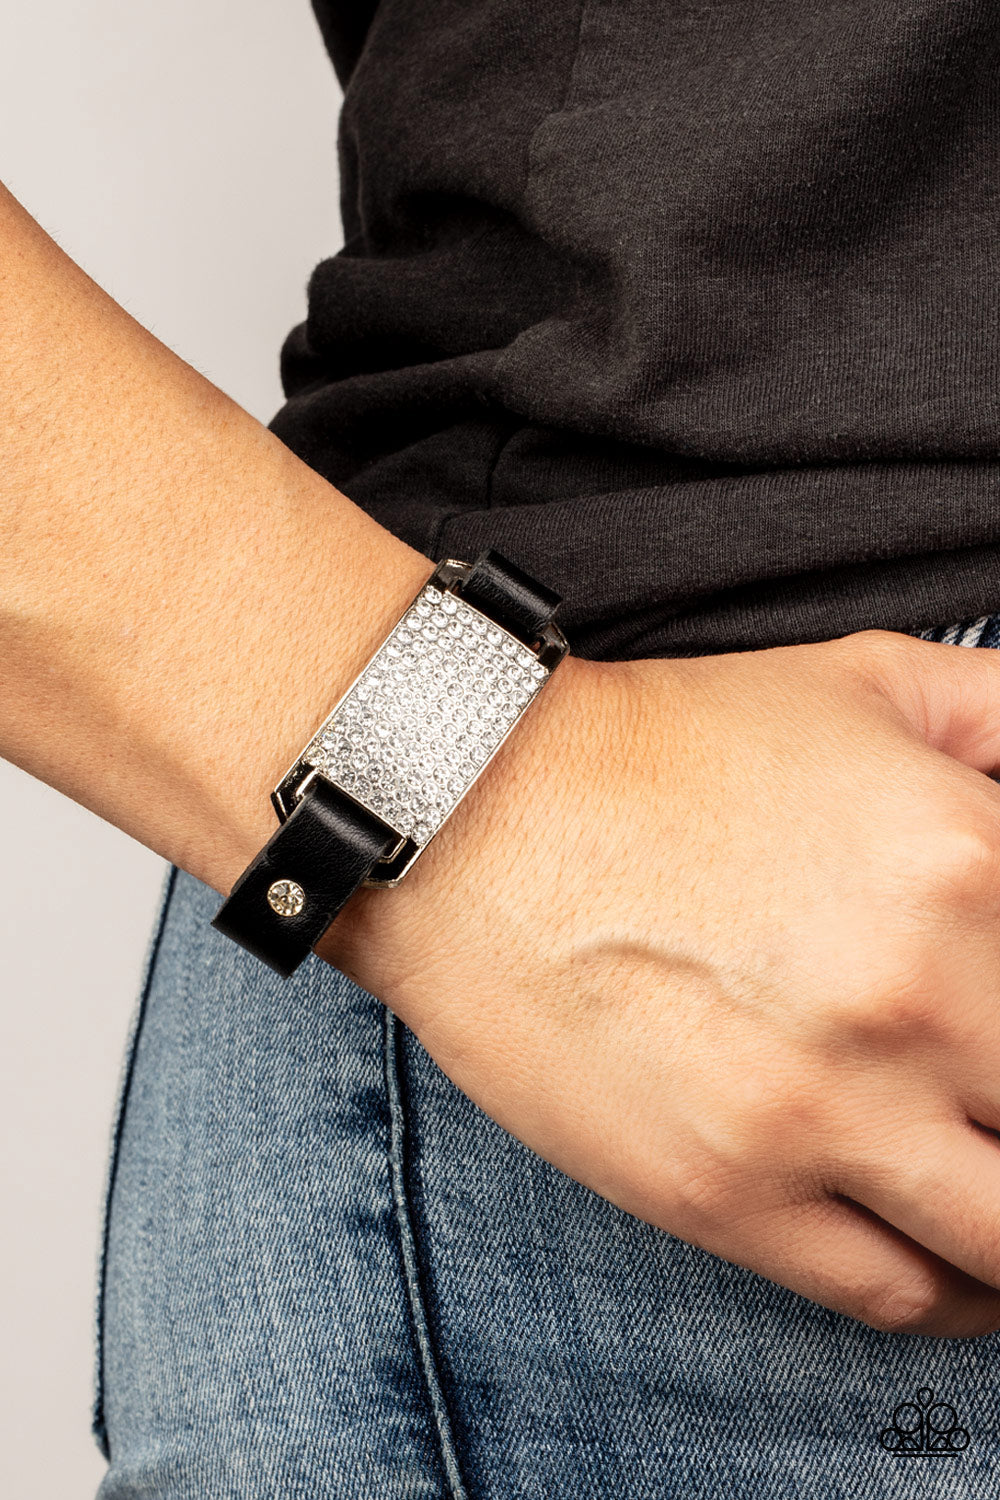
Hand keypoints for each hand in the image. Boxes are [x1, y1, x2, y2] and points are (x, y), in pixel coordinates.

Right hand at [324, 629, 999, 1337]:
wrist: (474, 808)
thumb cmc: (664, 745)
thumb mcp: (873, 679)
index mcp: (967, 866)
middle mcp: (912, 1002)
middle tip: (996, 1090)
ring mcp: (820, 1111)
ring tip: (998, 1182)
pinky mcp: (729, 1192)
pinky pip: (901, 1293)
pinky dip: (964, 1297)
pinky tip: (964, 1262)